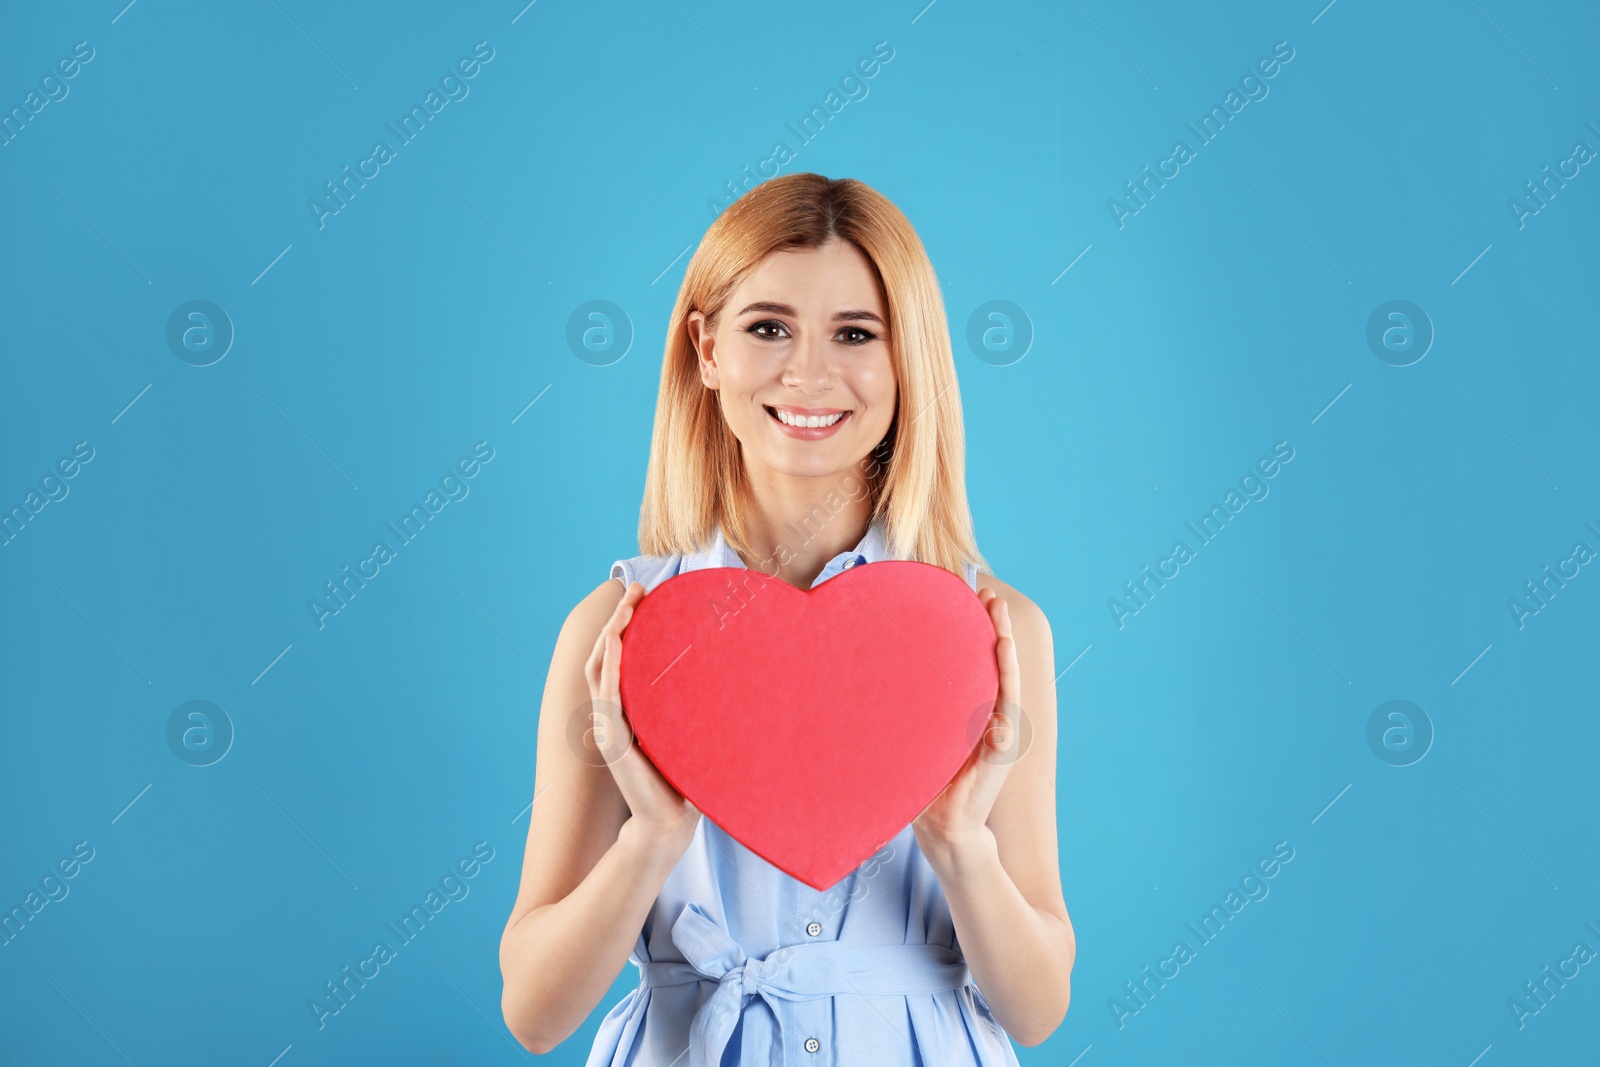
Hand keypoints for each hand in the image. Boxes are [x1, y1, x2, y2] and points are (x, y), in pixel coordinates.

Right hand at [583, 581, 700, 853]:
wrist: (672, 822)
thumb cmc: (684, 778)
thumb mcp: (686, 732)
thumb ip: (691, 707)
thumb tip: (729, 675)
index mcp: (627, 711)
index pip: (619, 659)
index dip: (626, 626)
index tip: (645, 597)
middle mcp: (613, 715)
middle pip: (605, 655)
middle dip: (618, 618)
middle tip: (636, 588)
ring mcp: (608, 726)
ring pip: (601, 668)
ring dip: (612, 632)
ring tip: (626, 605)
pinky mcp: (613, 740)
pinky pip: (607, 694)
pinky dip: (610, 665)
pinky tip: (616, 640)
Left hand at [912, 587, 1022, 863]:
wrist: (945, 829)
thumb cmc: (928, 781)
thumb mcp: (919, 737)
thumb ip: (912, 708)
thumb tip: (870, 668)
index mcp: (971, 710)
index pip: (977, 660)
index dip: (977, 628)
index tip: (971, 594)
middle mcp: (990, 717)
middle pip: (997, 664)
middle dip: (995, 629)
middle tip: (989, 594)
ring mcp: (998, 737)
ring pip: (1005, 686)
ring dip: (1005, 655)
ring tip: (1001, 627)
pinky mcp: (997, 760)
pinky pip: (1002, 725)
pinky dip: (1003, 703)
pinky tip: (1002, 678)